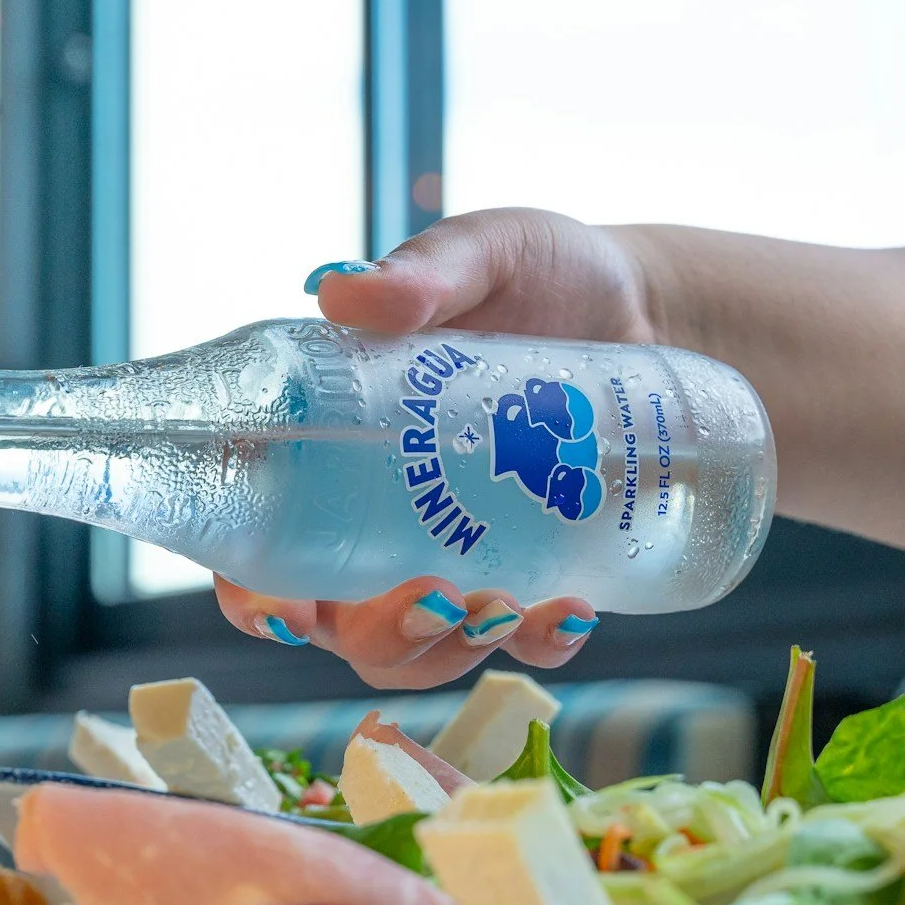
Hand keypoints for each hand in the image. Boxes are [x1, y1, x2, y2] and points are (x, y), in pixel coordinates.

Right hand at [214, 208, 650, 686]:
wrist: (650, 304)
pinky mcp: (534, 572)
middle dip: (379, 634)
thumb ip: (423, 271)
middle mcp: (379, 519)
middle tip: (437, 598)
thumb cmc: (545, 274)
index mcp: (330, 448)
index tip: (290, 615)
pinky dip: (542, 641)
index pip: (258, 545)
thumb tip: (340, 292)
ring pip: (420, 648)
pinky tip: (572, 613)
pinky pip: (522, 638)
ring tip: (507, 610)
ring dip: (451, 650)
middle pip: (340, 622)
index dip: (254, 596)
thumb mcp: (485, 254)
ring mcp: (457, 554)